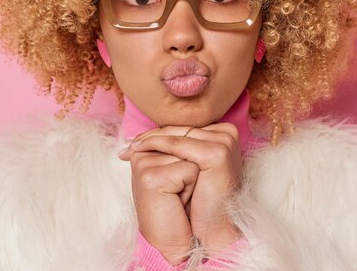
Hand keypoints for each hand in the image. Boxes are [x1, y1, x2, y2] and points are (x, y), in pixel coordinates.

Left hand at [119, 123, 242, 254]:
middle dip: (152, 136)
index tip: (135, 143)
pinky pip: (178, 144)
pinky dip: (155, 145)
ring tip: (131, 148)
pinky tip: (139, 150)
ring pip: (177, 134)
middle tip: (129, 145)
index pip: (185, 128)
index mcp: (224, 134)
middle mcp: (227, 133)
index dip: (160, 135)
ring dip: (150, 139)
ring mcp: (224, 142)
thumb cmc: (201, 202)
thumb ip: (180, 149)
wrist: (213, 229)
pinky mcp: (217, 153)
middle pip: (180, 129)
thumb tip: (146, 137)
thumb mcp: (191, 169)